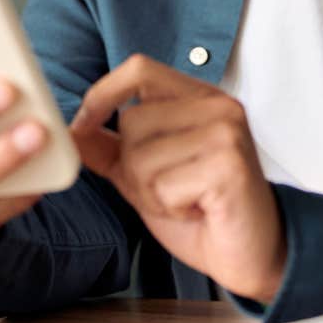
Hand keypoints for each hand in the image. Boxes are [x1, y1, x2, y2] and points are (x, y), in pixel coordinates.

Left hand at [70, 54, 285, 302]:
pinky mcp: (229, 166)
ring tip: (186, 200)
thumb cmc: (202, 211)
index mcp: (199, 96)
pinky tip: (198, 210)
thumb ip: (110, 148)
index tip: (84, 126)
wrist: (253, 254)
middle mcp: (218, 105)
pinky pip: (163, 185)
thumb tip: (70, 130)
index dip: (102, 94)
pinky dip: (171, 207)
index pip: (139, 68)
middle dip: (133, 168)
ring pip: (141, 157)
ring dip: (151, 192)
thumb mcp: (144, 174)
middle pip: (132, 121)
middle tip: (170, 189)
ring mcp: (227, 133)